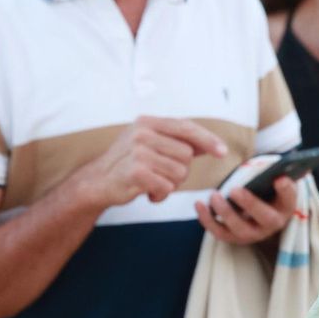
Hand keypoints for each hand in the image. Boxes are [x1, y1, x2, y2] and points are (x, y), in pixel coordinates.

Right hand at [73, 116, 226, 208]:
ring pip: (179, 173)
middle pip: (187, 155)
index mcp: (147, 122)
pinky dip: (160, 195)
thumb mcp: (149, 144)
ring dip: (170, 184)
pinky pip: (167, 187)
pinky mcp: (136, 172)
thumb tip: (210, 145)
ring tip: (152, 182)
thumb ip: (176, 141)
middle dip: (180, 170)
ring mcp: (138, 152)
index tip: (222, 152)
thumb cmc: (127, 164)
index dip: (207, 140)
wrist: (96, 182)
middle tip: (160, 174)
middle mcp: (142, 133)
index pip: (186, 128)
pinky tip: (147, 192)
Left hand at [195, 175, 299, 244]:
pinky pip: (220, 232)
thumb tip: (278, 170)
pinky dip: (208, 220)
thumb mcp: (275, 183)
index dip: (286, 189)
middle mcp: (272, 224)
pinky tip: (199, 204)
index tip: (280, 178)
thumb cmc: (268, 192)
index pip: (290, 198)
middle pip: (264, 218)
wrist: (261, 212)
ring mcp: (254, 234)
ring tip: (214, 196)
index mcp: (285, 206)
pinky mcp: (235, 238)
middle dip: (249, 204)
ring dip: (225, 213)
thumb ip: (276, 176)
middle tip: (235, 190)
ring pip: (239, 229)